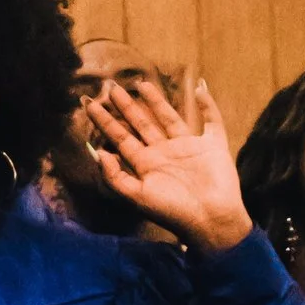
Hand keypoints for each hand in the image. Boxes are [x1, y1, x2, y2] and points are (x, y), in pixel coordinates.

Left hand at [84, 78, 251, 253]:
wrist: (210, 221)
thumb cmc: (172, 212)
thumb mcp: (137, 196)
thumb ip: (115, 176)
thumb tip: (97, 152)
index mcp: (145, 164)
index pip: (120, 138)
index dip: (105, 122)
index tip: (90, 105)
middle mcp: (164, 152)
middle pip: (141, 124)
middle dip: (125, 107)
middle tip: (110, 88)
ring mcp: (189, 147)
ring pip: (170, 117)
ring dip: (157, 101)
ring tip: (142, 84)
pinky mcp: (213, 145)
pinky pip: (212, 121)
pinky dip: (208, 105)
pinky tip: (200, 88)